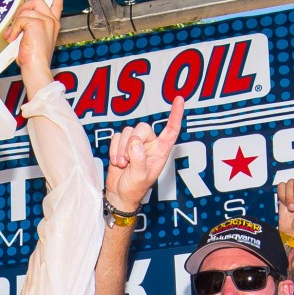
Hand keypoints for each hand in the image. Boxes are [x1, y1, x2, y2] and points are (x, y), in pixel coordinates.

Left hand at [13, 0, 64, 94]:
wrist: (37, 68)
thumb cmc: (34, 59)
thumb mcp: (33, 40)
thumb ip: (30, 28)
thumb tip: (17, 22)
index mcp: (53, 25)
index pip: (57, 6)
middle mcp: (51, 21)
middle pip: (36, 1)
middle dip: (22, 9)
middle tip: (15, 23)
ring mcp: (45, 21)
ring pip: (25, 11)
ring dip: (15, 23)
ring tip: (12, 36)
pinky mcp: (37, 23)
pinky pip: (19, 20)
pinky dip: (13, 29)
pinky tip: (13, 38)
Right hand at [104, 97, 185, 211]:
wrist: (119, 195)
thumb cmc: (134, 189)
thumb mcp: (140, 177)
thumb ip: (139, 159)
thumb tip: (135, 143)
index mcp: (160, 151)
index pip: (171, 130)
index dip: (175, 114)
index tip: (179, 99)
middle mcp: (149, 145)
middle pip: (142, 127)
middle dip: (132, 142)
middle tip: (127, 160)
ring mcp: (135, 144)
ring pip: (127, 131)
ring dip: (121, 149)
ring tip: (123, 164)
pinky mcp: (121, 145)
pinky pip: (116, 136)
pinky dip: (114, 149)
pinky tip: (117, 161)